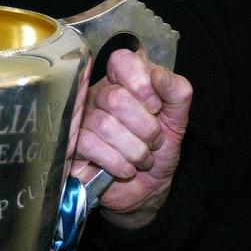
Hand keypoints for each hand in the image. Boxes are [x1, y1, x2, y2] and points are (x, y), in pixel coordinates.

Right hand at [70, 48, 191, 229]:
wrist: (147, 190)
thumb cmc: (158, 151)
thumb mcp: (176, 121)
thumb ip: (177, 92)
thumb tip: (158, 75)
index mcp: (123, 82)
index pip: (123, 60)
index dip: (142, 84)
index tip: (155, 107)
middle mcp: (98, 95)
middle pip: (116, 98)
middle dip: (146, 128)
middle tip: (153, 141)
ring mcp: (82, 120)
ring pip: (105, 124)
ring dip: (135, 150)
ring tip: (141, 158)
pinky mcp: (73, 145)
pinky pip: (90, 145)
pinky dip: (118, 162)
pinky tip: (125, 168)